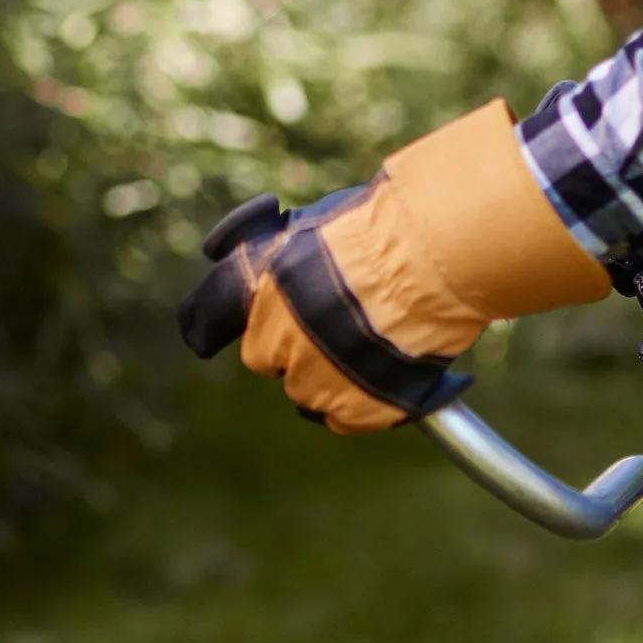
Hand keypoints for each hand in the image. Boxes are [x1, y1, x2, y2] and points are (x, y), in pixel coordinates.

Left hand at [177, 101, 608, 432]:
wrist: (437, 257)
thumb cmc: (388, 227)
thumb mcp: (318, 224)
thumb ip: (289, 256)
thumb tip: (284, 270)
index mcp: (257, 287)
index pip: (205, 317)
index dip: (210, 324)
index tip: (210, 332)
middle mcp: (276, 339)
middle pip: (265, 359)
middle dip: (291, 347)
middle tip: (334, 328)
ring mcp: (317, 379)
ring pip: (307, 393)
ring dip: (330, 377)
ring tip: (372, 350)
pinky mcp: (357, 408)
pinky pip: (345, 419)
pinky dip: (363, 405)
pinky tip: (388, 379)